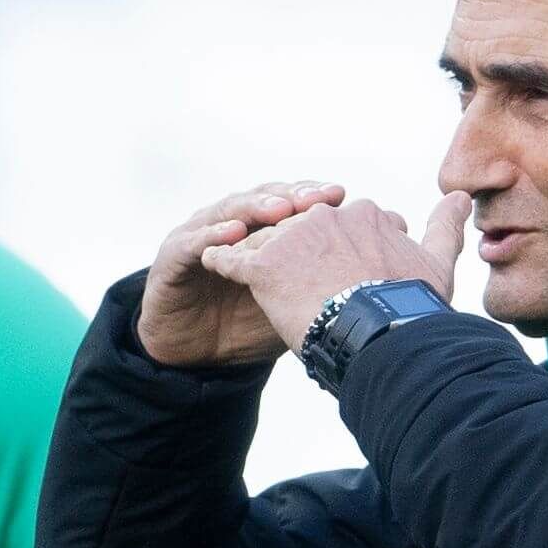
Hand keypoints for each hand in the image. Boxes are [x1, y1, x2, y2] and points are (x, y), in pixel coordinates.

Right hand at [139, 181, 347, 366]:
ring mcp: (202, 233)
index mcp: (265, 230)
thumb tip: (374, 279)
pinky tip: (233, 234)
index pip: (294, 205)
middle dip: (295, 195)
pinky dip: (213, 236)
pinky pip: (194, 242)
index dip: (318, 198)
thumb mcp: (291, 307)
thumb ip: (321, 288)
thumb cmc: (246, 325)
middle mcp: (235, 223)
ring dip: (257, 207)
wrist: (193, 352)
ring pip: (232, 210)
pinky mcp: (172, 255)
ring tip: (280, 210)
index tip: (345, 198)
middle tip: (320, 197)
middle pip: (268, 198)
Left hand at [198, 191, 471, 355]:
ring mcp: (293, 239)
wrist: (385, 335)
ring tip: (257, 285)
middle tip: (300, 289)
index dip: (339, 254)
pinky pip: (231, 259)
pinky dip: (221, 262)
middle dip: (298, 254)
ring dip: (262, 259)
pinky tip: (215, 266)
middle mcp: (326, 215)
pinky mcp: (264, 266)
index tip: (342, 281)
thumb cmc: (413, 305)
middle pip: (302, 231)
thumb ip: (444, 226)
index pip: (341, 227)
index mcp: (362, 215)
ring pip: (268, 242)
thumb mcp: (436, 260)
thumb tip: (461, 196)